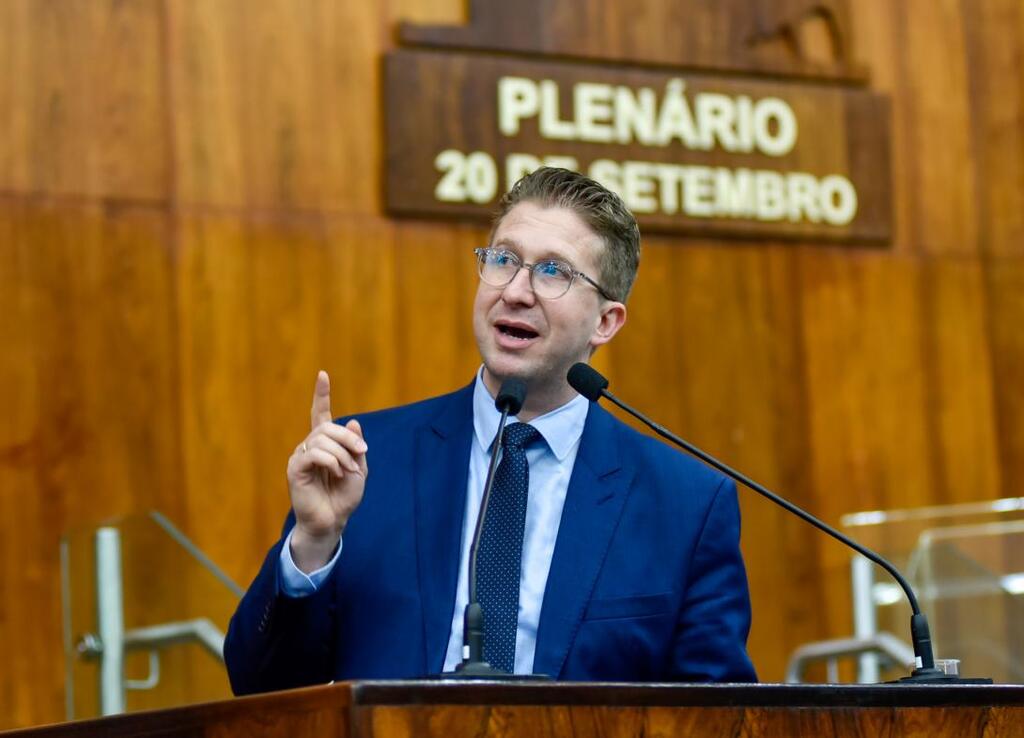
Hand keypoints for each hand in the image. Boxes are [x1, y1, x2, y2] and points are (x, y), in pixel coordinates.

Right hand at [285, 370, 367, 572]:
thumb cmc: (344, 496)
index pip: (320, 413)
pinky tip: (336, 473)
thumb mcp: (359, 468)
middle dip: (349, 438)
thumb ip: (355, 446)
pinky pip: (314, 454)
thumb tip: (351, 421)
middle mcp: (309, 445)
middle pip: (328, 426)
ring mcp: (300, 456)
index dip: (321, 394)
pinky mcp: (295, 469)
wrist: (333, 520)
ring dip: (342, 454)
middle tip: (361, 452)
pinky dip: (331, 462)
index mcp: (325, 444)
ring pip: (322, 439)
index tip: (323, 374)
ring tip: (347, 471)